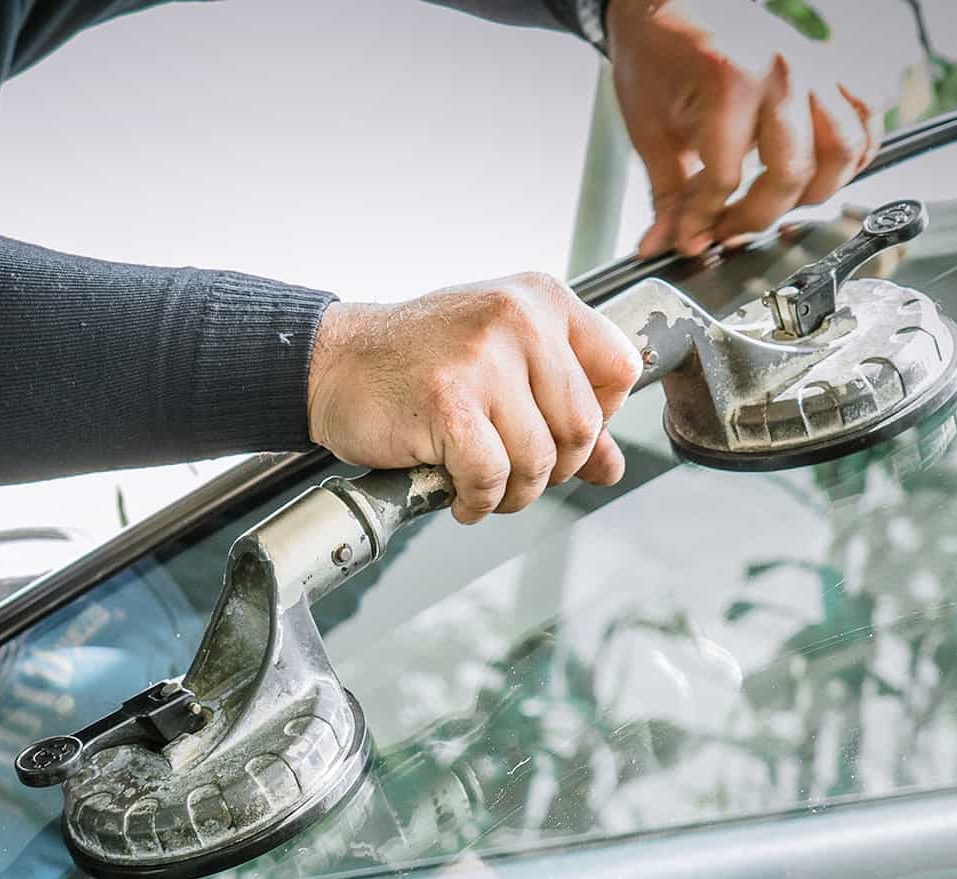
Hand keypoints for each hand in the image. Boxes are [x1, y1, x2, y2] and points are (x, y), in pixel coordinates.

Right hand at [305, 275, 641, 524]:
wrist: (336, 362)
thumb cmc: (418, 361)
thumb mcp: (501, 365)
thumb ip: (560, 410)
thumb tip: (610, 468)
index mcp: (541, 300)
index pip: (619, 369)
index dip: (600, 418)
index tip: (559, 433)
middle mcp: (518, 320)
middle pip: (582, 426)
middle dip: (554, 470)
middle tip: (517, 474)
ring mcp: (482, 360)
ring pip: (538, 460)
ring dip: (513, 493)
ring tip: (485, 488)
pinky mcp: (448, 403)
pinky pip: (491, 477)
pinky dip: (478, 501)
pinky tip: (459, 494)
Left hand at [606, 0, 882, 256]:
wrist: (670, 2)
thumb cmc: (658, 56)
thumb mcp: (650, 130)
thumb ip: (668, 194)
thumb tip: (667, 244)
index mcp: (731, 82)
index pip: (727, 179)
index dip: (705, 221)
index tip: (692, 240)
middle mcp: (784, 72)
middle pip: (792, 174)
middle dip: (757, 217)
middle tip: (728, 230)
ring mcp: (816, 66)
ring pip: (843, 151)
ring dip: (813, 193)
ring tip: (774, 204)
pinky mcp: (833, 65)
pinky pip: (865, 118)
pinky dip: (852, 155)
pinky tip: (819, 173)